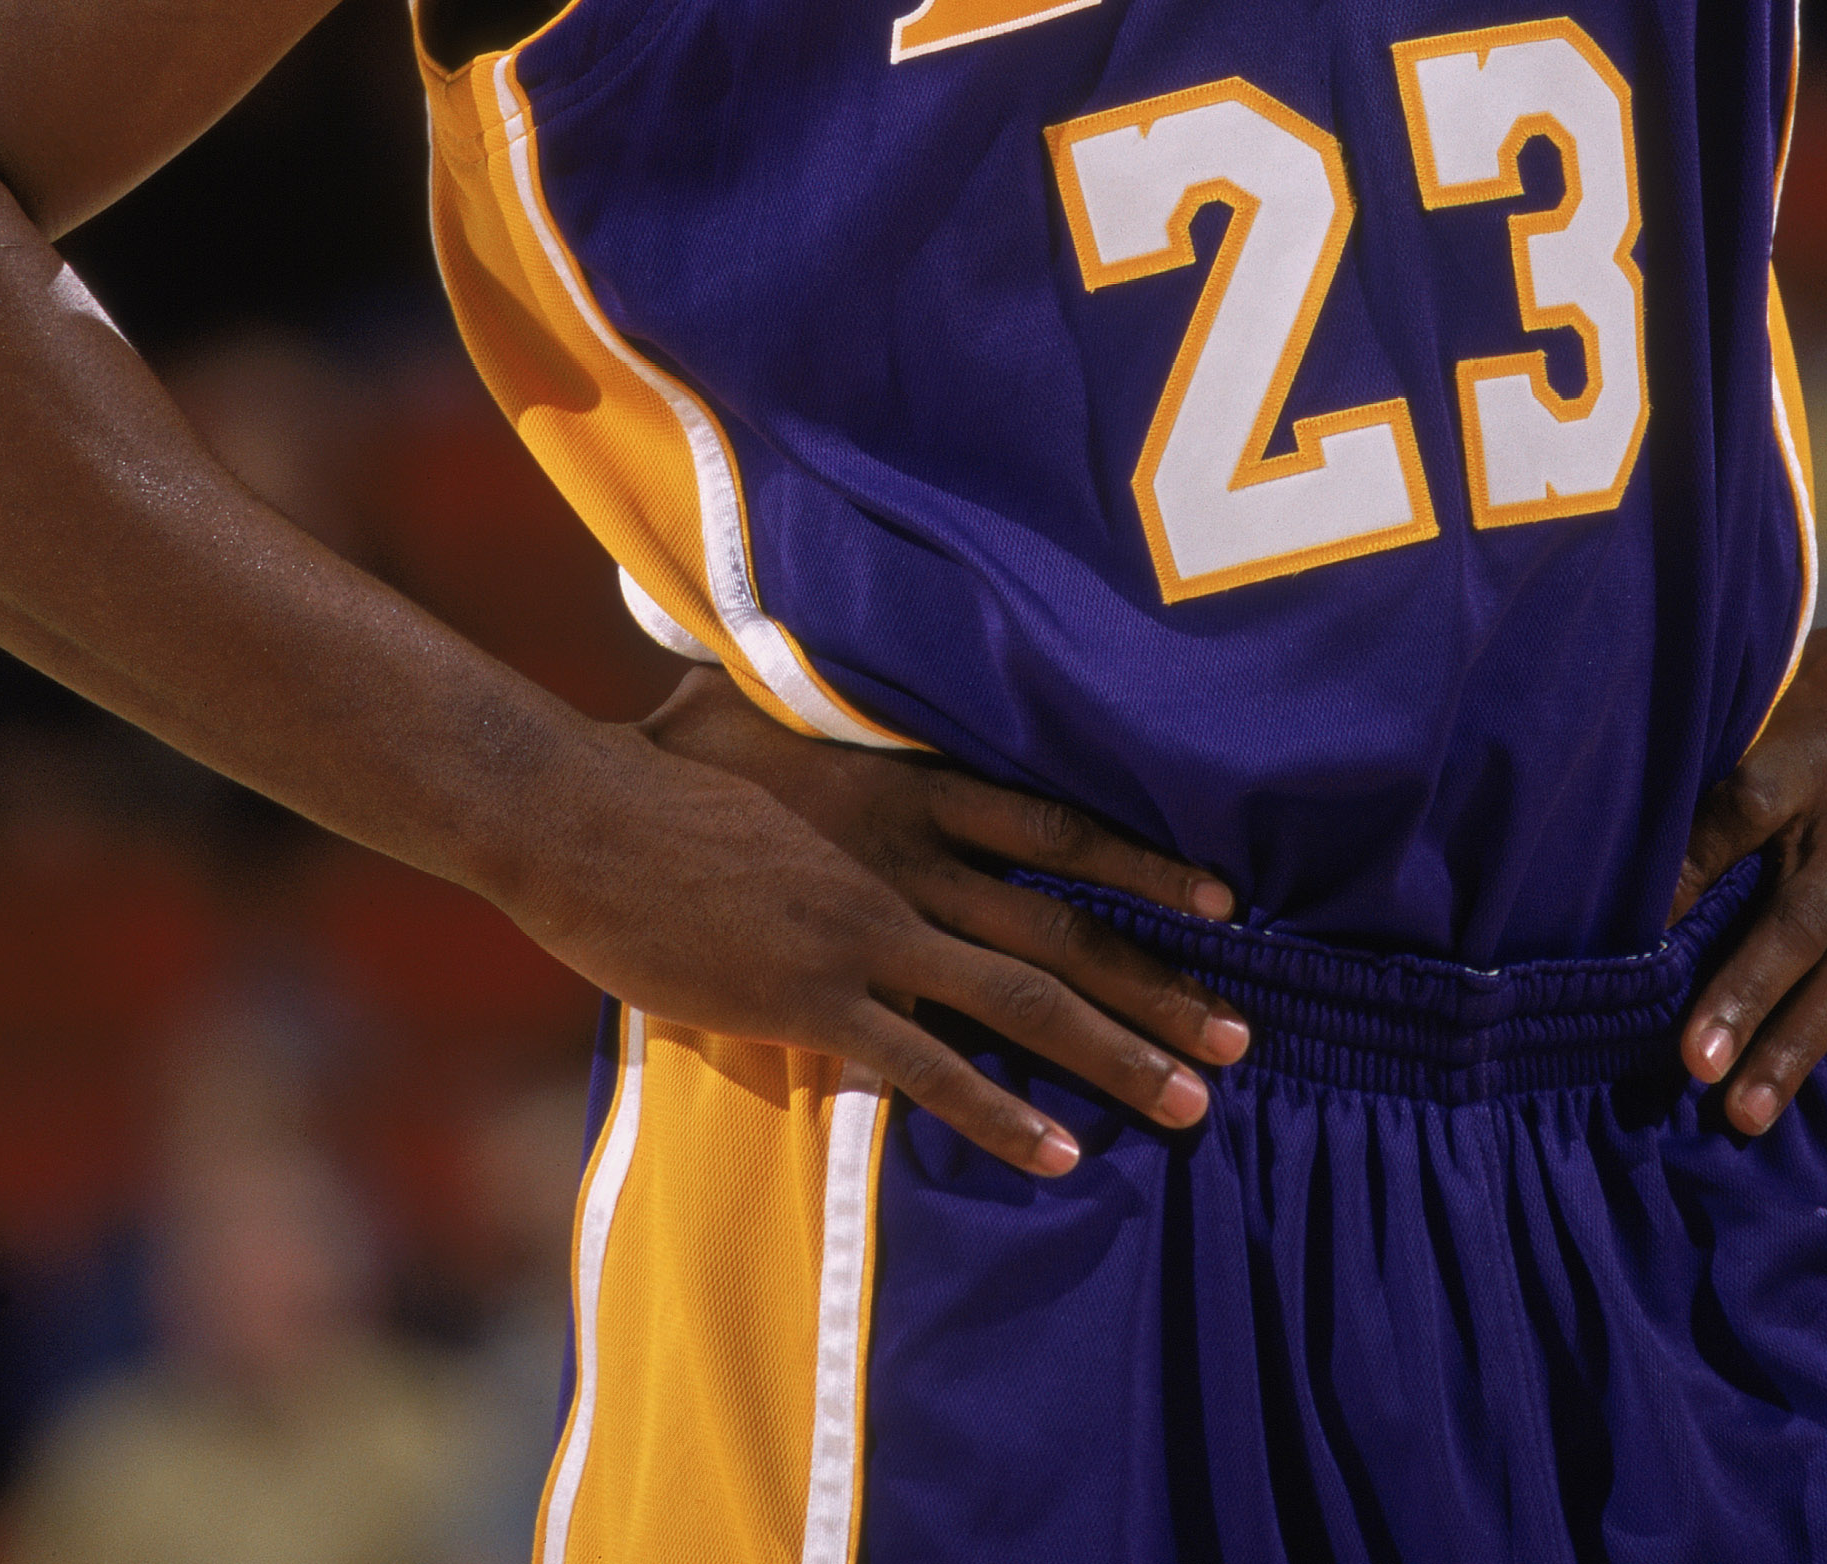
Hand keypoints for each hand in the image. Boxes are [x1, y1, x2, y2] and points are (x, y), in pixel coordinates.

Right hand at [504, 671, 1250, 1180]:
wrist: (582, 811)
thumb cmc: (660, 752)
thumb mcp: (767, 704)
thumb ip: (827, 707)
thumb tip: (832, 668)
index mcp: (911, 784)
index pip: (1060, 827)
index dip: (1145, 865)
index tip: (1223, 903)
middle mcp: (914, 856)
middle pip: (1066, 925)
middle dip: (1161, 985)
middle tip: (1243, 1039)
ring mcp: (870, 929)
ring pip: (1024, 1001)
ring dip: (1117, 1057)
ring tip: (1193, 1105)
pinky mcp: (816, 997)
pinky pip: (932, 1068)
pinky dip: (1004, 1117)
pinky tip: (1064, 1158)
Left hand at [1668, 582, 1826, 1139]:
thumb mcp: (1806, 673)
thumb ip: (1742, 733)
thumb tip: (1646, 774)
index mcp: (1809, 754)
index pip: (1731, 819)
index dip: (1679, 878)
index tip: (1629, 946)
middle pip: (1792, 921)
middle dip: (1738, 998)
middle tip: (1687, 1068)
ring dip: (1800, 1045)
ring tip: (1745, 1113)